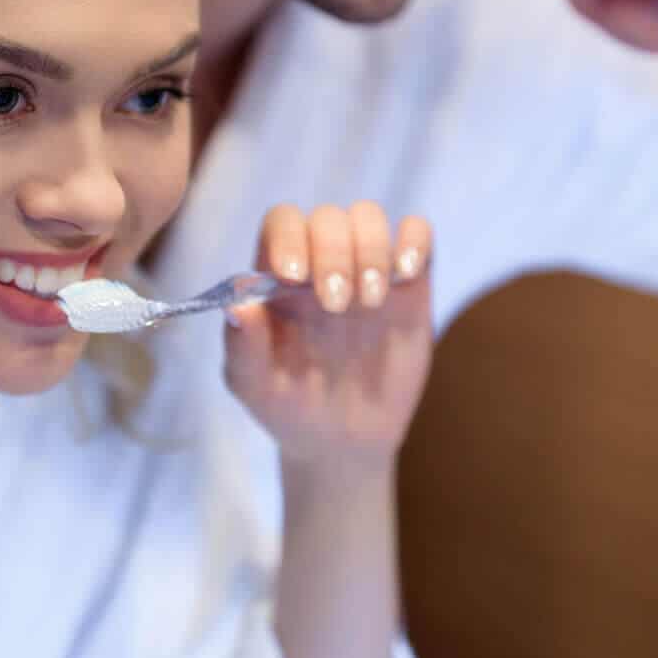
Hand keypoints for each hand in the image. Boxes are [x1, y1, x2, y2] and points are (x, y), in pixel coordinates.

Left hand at [222, 203, 433, 473]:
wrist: (341, 441)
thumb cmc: (287, 406)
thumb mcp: (254, 388)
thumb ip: (243, 348)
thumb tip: (239, 304)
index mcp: (278, 276)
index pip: (281, 222)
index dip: (288, 236)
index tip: (293, 276)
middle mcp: (321, 262)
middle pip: (328, 218)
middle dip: (333, 253)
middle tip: (336, 306)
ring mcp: (367, 269)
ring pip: (370, 216)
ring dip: (371, 249)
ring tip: (370, 302)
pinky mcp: (410, 284)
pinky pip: (418, 233)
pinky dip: (415, 241)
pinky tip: (406, 274)